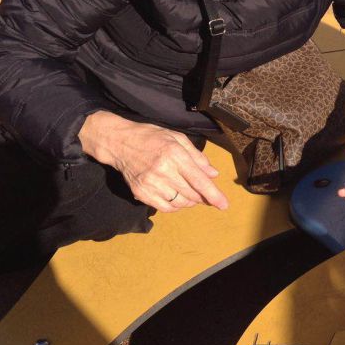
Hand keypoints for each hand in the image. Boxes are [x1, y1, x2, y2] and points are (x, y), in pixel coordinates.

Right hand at [79, 111, 228, 212]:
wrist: (120, 142)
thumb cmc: (152, 137)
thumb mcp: (178, 138)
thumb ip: (197, 156)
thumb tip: (213, 174)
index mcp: (174, 155)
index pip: (199, 180)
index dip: (213, 195)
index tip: (224, 205)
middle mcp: (163, 171)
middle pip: (191, 194)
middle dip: (203, 198)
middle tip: (207, 195)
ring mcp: (150, 184)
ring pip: (179, 203)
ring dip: (190, 202)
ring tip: (191, 194)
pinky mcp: (140, 193)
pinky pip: (165, 208)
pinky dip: (175, 206)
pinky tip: (177, 198)